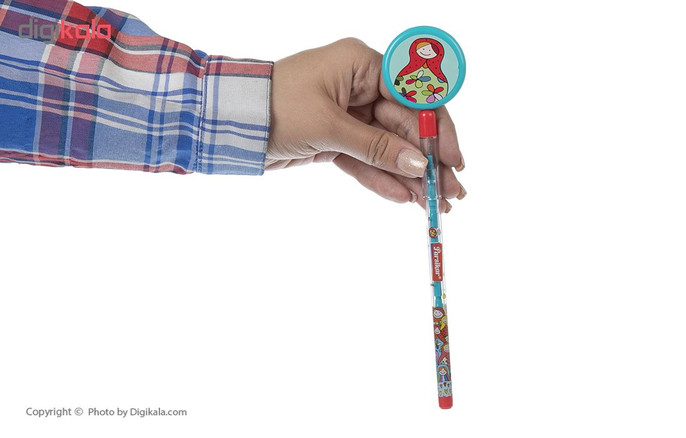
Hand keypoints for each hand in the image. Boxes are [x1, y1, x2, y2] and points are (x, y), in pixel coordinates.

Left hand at [267, 38, 466, 210]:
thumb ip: (377, 148)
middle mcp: (358, 86)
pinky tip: (403, 199)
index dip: (438, 129)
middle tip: (451, 192)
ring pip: (387, 147)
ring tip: (433, 205)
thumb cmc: (275, 107)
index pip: (414, 97)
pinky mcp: (334, 139)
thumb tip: (419, 166)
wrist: (227, 124)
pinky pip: (365, 160)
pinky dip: (381, 179)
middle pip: (405, 127)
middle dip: (427, 162)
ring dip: (409, 176)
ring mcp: (347, 114)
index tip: (453, 159)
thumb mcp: (330, 128)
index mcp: (361, 65)